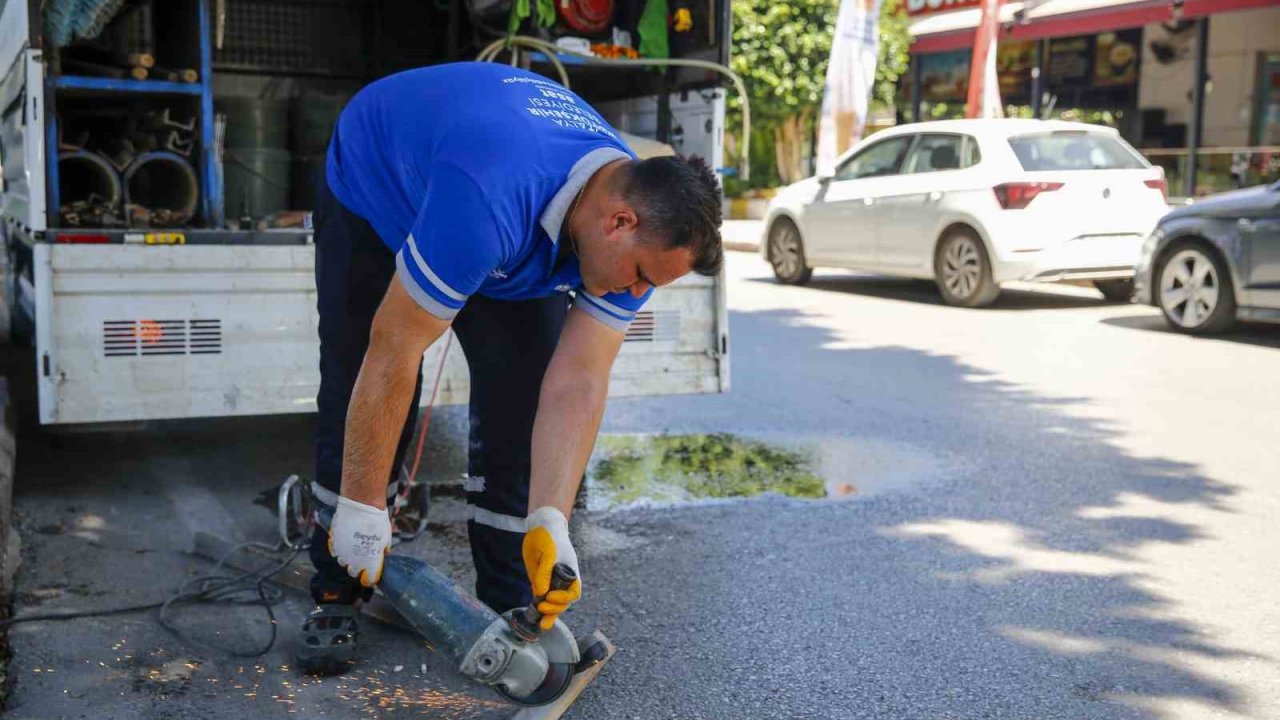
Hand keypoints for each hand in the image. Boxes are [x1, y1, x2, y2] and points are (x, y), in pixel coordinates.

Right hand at [327, 496, 391, 586]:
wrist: (361, 505)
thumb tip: (383, 553)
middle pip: (354, 572)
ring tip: (353, 549)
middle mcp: (354, 561)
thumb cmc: (376, 520)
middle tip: (362, 560)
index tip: (371, 575)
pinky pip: (335, 551)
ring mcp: (342, 552)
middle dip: (358, 568)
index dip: (370, 578)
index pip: (369, 579)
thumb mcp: (386, 537)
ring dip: (348, 558)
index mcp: (370, 562)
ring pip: (343, 562)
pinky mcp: (334, 542)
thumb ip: (383, 549)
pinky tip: (345, 541)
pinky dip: (339, 549)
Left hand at [523, 507, 581, 629]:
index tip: (550, 596)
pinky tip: (537, 617)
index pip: (573, 591)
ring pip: (555, 603)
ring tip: (542, 624)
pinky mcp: (542, 582)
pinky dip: (542, 608)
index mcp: (570, 571)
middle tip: (542, 608)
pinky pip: (544, 598)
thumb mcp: (547, 553)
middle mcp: (564, 579)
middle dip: (555, 608)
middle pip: (565, 601)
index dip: (563, 597)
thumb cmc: (549, 537)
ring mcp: (553, 581)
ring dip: (550, 613)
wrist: (542, 527)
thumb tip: (542, 593)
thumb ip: (544, 573)